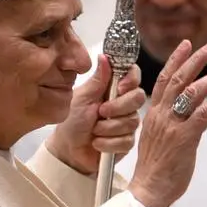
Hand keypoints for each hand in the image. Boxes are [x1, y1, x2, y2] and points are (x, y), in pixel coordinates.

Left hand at [46, 54, 145, 173]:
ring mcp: (127, 123)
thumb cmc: (73, 121)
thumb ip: (98, 80)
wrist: (68, 150)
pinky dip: (108, 142)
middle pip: (138, 97)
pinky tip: (98, 143)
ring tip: (94, 130)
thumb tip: (105, 57)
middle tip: (101, 111)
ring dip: (108, 127)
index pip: (133, 75)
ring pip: (132, 121)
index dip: (131, 80)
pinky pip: (127, 140)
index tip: (120, 87)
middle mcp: (124, 103)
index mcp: (112, 88)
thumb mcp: (83, 97)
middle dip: (118, 106)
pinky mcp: (127, 141)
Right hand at [128, 40, 206, 206]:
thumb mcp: (155, 137)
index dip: (175, 60)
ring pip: (192, 93)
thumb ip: (167, 121)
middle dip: (195, 60)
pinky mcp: (185, 138)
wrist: (148, 189)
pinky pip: (204, 114)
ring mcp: (172, 126)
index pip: (163, 80)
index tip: (186, 45)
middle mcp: (161, 115)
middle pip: (178, 80)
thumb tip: (184, 111)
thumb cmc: (154, 168)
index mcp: (153, 114)